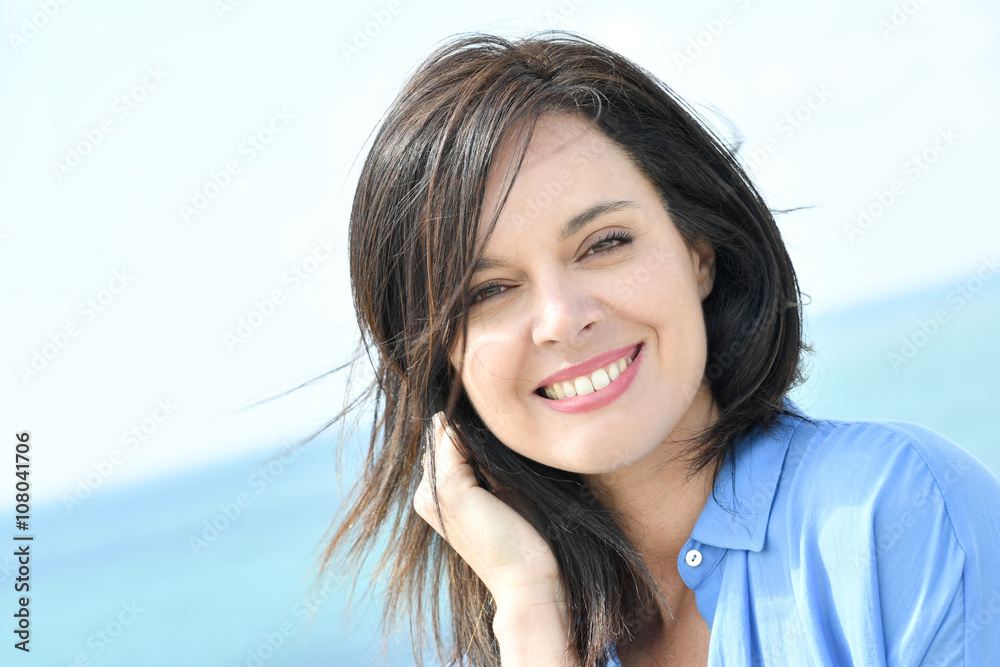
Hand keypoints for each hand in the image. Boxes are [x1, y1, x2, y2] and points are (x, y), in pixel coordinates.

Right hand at [413, 413, 578, 664]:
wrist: (526, 579)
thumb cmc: (523, 540)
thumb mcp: (501, 492)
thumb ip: (487, 463)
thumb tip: (489, 425)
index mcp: (434, 497)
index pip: (444, 444)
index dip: (468, 429)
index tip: (496, 416)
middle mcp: (426, 493)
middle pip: (443, 436)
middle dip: (468, 424)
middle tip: (501, 416)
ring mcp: (433, 491)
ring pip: (449, 434)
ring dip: (474, 426)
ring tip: (505, 424)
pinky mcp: (449, 488)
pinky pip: (457, 440)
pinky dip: (476, 432)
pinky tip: (502, 430)